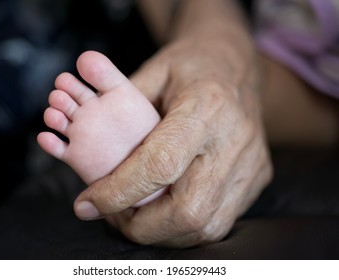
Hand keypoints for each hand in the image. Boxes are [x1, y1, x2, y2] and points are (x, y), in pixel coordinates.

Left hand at [73, 36, 272, 246]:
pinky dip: (183, 229)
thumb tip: (85, 153)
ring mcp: (250, 165)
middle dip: (141, 226)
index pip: (161, 165)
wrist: (235, 67)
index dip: (119, 192)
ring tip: (135, 217)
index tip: (87, 204)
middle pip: (188, 210)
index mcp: (206, 108)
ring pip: (205, 226)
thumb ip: (119, 110)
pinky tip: (164, 214)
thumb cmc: (189, 67)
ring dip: (161, 233)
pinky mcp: (256, 179)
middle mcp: (234, 142)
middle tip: (112, 217)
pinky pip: (218, 222)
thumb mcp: (151, 72)